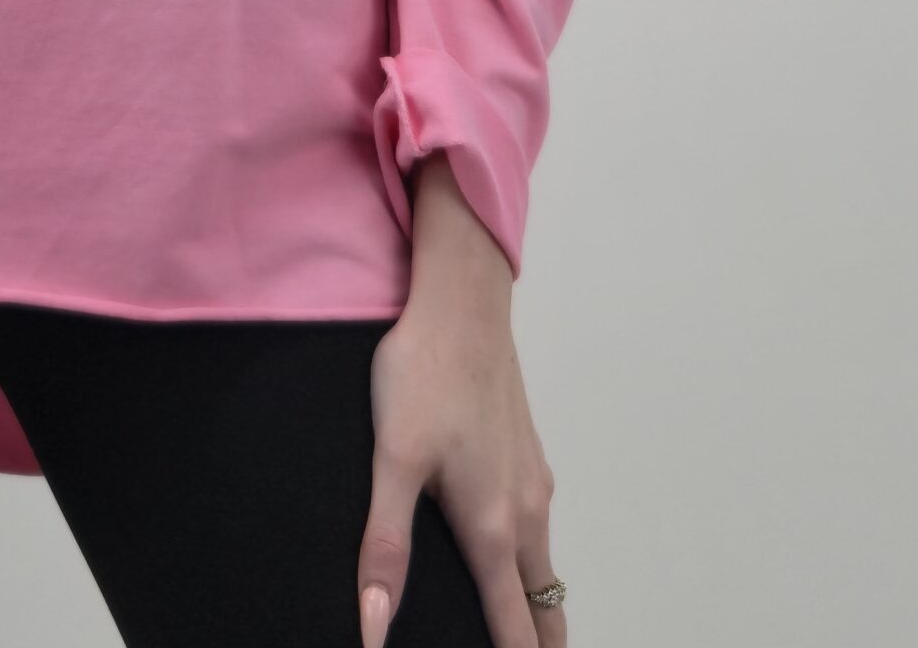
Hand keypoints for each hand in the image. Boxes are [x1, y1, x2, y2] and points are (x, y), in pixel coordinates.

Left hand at [356, 290, 564, 647]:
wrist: (463, 303)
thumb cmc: (426, 374)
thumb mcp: (393, 461)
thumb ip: (384, 548)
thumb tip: (373, 625)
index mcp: (494, 527)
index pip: (516, 629)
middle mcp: (527, 511)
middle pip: (544, 608)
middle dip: (537, 646)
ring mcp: (534, 480)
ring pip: (544, 565)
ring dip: (536, 605)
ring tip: (513, 630)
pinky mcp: (528, 453)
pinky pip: (539, 526)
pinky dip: (531, 560)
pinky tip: (501, 551)